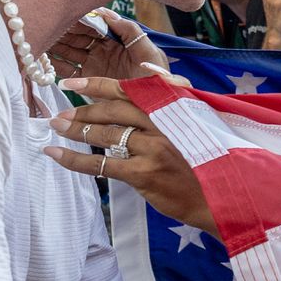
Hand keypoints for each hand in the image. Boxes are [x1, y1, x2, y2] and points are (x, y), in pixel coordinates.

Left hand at [45, 76, 215, 235]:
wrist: (224, 198)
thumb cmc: (208, 162)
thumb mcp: (196, 126)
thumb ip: (169, 110)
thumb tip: (139, 94)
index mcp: (173, 107)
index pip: (129, 90)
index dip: (98, 84)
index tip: (73, 82)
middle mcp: (163, 123)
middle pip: (113, 110)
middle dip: (83, 110)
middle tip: (60, 113)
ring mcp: (153, 148)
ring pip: (106, 135)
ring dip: (76, 131)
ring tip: (56, 129)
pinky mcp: (145, 174)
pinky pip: (102, 165)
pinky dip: (75, 160)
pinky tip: (57, 155)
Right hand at [48, 7, 168, 80]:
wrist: (159, 106)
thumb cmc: (158, 77)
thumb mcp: (148, 51)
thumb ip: (130, 31)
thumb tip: (106, 12)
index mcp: (116, 37)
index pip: (92, 23)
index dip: (77, 18)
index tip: (62, 13)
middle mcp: (102, 49)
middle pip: (77, 36)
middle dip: (61, 30)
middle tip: (45, 25)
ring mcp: (93, 64)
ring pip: (69, 51)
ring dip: (55, 45)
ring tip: (39, 39)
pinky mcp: (87, 81)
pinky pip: (67, 70)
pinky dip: (55, 65)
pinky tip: (43, 60)